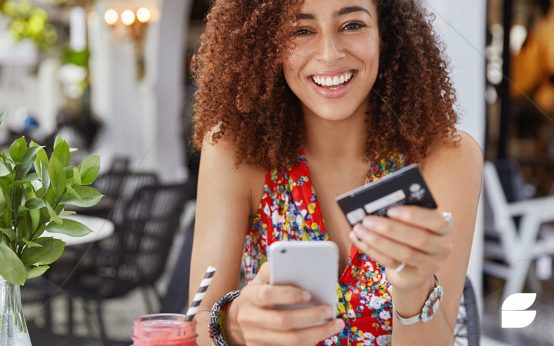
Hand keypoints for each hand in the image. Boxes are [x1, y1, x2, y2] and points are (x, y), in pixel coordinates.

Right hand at [226, 263, 344, 345]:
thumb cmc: (258, 293)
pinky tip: (322, 334)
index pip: (266, 295)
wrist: (238, 319)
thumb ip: (275, 269)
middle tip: (329, 310)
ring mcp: (254, 338)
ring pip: (289, 342)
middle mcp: (249, 318)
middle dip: (310, 316)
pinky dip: (309, 343)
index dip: (288, 294)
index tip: (308, 294)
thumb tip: (298, 264)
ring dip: (317, 334)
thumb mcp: (261, 279)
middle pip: (282, 322)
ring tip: (335, 324)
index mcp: (249, 296)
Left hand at [349, 206, 452, 291]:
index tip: (391, 210)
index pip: (438, 222)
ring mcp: (429, 266)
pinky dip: (372, 250)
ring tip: (359, 229)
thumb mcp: (413, 224)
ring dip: (377, 240)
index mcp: (444, 229)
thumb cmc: (411, 235)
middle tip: (367, 220)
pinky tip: (359, 240)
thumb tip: (377, 205)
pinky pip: (391, 263)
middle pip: (419, 239)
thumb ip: (402, 214)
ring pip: (403, 253)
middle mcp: (442, 249)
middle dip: (390, 228)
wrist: (412, 268)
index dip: (414, 216)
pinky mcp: (413, 277)